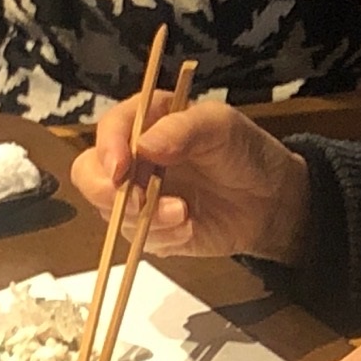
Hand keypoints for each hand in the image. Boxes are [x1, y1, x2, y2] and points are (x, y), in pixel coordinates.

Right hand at [74, 96, 311, 264]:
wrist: (271, 201)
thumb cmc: (246, 153)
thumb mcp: (221, 127)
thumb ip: (183, 130)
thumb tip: (144, 145)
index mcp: (147, 121)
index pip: (110, 129)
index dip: (108, 148)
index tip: (121, 168)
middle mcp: (134, 157)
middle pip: (89, 174)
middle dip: (106, 192)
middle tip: (140, 202)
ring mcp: (139, 194)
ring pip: (112, 212)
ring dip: (146, 218)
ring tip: (185, 215)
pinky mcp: (151, 228)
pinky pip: (137, 239)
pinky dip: (161, 237)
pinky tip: (190, 229)